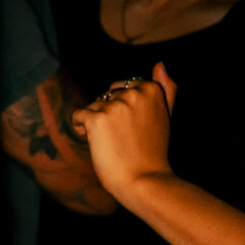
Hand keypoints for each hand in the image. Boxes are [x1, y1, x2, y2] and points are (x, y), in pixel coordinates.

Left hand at [77, 63, 179, 201]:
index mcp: (151, 89)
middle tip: (122, 138)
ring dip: (95, 123)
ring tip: (111, 143)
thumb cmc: (153, 152)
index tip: (131, 129)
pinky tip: (93, 142)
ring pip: (92, 106)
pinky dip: (80, 128)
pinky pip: (77, 116)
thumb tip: (160, 63)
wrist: (144, 181)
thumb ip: (166, 88)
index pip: (122, 88)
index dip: (121, 109)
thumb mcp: (166, 116)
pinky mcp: (96, 118)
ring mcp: (115, 105)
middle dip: (108, 114)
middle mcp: (133, 93)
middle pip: (106, 96)